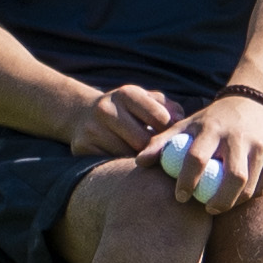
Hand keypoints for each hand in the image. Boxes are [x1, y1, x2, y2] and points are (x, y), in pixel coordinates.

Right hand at [71, 81, 186, 163]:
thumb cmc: (127, 111)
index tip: (172, 141)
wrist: (83, 115)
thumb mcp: (147, 101)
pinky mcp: (82, 146)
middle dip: (154, 150)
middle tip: (160, 158)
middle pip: (143, 141)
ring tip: (144, 161)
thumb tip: (180, 120)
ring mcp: (92, 128)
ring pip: (127, 156)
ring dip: (139, 162)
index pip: (160, 118)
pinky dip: (121, 168)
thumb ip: (168, 108)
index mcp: (126, 94)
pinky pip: (110, 165)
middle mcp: (106, 108)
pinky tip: (126, 165)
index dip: (170, 133)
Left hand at [165, 95, 262, 211]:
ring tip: (220, 205)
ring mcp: (262, 145)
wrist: (254, 102)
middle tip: (206, 209)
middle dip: (218, 200)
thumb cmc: (212, 120)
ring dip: (233, 202)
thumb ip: (162, 142)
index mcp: (213, 128)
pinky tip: (237, 197)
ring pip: (250, 186)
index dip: (187, 181)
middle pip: (233, 177)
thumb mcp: (187, 125)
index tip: (180, 196)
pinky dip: (249, 196)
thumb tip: (139, 162)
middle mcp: (240, 136)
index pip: (198, 158)